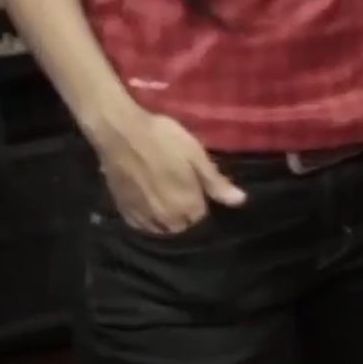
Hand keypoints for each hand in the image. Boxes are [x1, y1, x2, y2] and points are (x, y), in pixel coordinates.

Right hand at [92, 104, 246, 234]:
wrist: (121, 134)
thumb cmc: (163, 140)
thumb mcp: (195, 155)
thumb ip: (216, 182)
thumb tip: (241, 201)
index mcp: (188, 208)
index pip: (204, 219)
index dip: (204, 203)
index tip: (201, 190)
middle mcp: (167, 222)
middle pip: (184, 227)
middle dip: (187, 215)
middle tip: (184, 191)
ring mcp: (144, 220)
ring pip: (164, 229)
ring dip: (169, 220)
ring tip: (168, 198)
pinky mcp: (125, 214)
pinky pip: (144, 226)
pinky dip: (150, 219)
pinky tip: (151, 203)